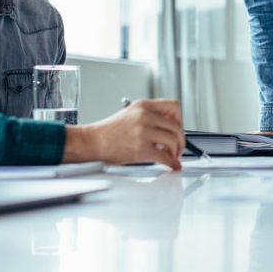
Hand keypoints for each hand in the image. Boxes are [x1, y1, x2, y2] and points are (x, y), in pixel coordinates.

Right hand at [63, 98, 184, 168]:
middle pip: (176, 126)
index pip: (174, 106)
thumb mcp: (130, 113)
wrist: (92, 141)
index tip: (177, 128)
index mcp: (143, 106)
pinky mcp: (141, 149)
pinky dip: (171, 163)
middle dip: (180, 139)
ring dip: (176, 151)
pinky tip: (171, 165)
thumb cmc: (109, 131)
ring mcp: (143, 132)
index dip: (179, 119)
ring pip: (173, 140)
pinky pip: (165, 157)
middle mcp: (145, 116)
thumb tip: (170, 126)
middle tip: (178, 147)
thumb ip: (150, 116)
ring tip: (172, 156)